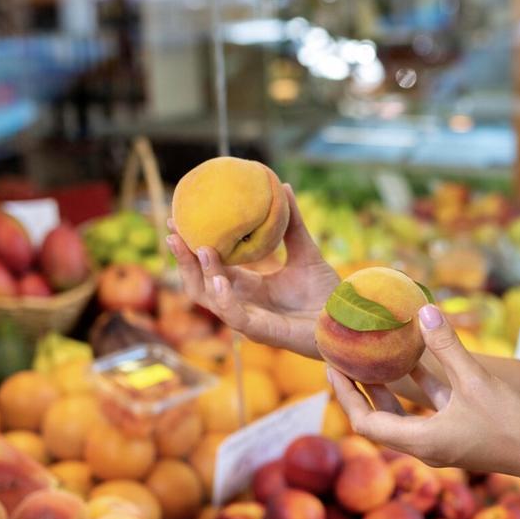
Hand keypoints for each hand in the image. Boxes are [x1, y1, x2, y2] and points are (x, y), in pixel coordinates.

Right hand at [168, 184, 340, 358]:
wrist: (346, 319)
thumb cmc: (325, 293)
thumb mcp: (306, 251)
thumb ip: (292, 224)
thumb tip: (284, 186)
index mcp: (249, 286)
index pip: (211, 266)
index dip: (192, 246)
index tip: (178, 221)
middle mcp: (243, 303)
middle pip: (200, 284)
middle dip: (183, 261)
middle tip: (173, 232)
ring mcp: (249, 319)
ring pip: (211, 300)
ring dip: (200, 275)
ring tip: (199, 249)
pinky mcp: (261, 332)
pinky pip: (235, 317)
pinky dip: (223, 299)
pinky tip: (218, 280)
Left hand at [328, 304, 519, 477]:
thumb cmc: (511, 423)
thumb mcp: (476, 379)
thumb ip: (448, 346)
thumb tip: (423, 310)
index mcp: (420, 441)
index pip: (365, 421)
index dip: (346, 394)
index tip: (332, 366)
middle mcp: (424, 446)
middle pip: (377, 419)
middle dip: (358, 390)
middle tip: (341, 359)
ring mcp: (440, 442)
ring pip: (401, 415)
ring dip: (384, 389)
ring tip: (368, 358)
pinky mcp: (456, 433)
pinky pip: (426, 411)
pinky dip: (416, 388)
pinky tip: (413, 360)